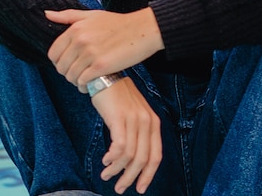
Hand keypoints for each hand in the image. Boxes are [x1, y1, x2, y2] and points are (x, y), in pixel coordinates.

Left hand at [45, 8, 163, 87]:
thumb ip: (68, 16)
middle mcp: (80, 41)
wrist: (142, 30)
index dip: (59, 62)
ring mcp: (90, 53)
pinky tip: (93, 82)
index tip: (69, 63)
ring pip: (71, 76)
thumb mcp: (91, 15)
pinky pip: (83, 81)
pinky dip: (85, 85)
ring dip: (76, 81)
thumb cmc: (118, 23)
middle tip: (79, 72)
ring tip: (86, 78)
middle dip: (67, 73)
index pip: (53, 53)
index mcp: (75, 29)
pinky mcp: (102, 66)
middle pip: (60, 67)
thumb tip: (46, 14)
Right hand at [91, 77, 162, 193]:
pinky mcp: (120, 118)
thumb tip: (130, 161)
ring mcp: (134, 119)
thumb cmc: (117, 97)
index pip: (156, 156)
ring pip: (129, 156)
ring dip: (116, 170)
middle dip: (130, 178)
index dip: (148, 175)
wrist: (105, 76)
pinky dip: (112, 158)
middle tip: (120, 188)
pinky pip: (119, 146)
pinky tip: (105, 160)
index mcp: (153, 123)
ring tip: (106, 175)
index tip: (140, 188)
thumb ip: (137, 134)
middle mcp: (147, 122)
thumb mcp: (134, 114)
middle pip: (143, 159)